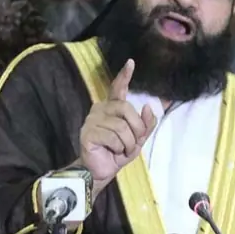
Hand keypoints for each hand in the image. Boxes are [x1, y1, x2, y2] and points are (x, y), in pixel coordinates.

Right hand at [79, 59, 156, 180]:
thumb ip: (145, 124)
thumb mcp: (138, 139)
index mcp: (112, 108)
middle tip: (134, 142)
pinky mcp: (88, 133)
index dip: (124, 76)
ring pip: (121, 126)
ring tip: (121, 149)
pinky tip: (112, 151)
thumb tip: (146, 107)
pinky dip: (118, 148)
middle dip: (136, 128)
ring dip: (128, 143)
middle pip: (126, 108)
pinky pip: (112, 137)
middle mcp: (100, 109)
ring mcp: (92, 120)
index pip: (118, 88)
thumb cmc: (118, 152)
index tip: (131, 62)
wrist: (102, 171)